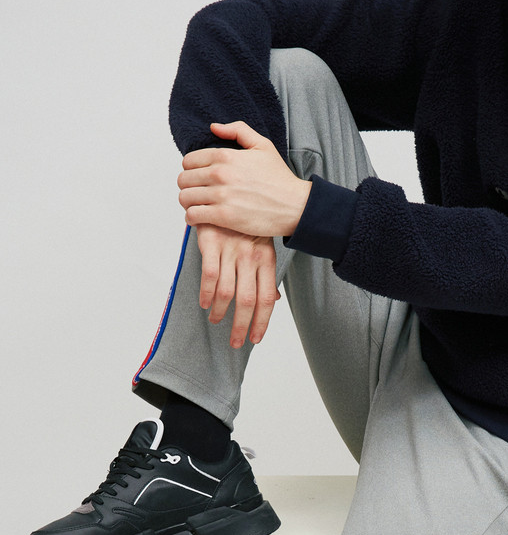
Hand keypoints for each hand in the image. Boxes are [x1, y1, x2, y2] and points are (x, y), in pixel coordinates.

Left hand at [177, 121, 311, 238]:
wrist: (295, 205)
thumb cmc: (280, 178)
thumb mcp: (263, 145)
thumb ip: (237, 131)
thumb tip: (214, 127)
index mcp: (226, 155)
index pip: (189, 160)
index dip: (192, 169)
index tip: (200, 177)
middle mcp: (220, 174)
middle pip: (183, 179)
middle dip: (189, 186)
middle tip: (199, 192)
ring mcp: (221, 196)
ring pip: (184, 198)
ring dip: (189, 202)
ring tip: (199, 205)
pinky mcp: (223, 217)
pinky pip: (192, 216)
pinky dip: (192, 218)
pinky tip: (201, 217)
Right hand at [194, 224, 278, 347]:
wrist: (232, 192)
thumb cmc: (248, 225)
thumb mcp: (264, 247)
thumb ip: (266, 275)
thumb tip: (275, 300)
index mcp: (267, 260)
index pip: (267, 298)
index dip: (262, 321)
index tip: (255, 338)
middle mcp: (250, 258)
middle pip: (248, 300)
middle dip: (241, 326)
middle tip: (235, 342)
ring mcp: (231, 250)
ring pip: (227, 292)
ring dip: (221, 312)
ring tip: (217, 320)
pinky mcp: (212, 243)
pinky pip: (209, 274)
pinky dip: (206, 293)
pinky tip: (205, 303)